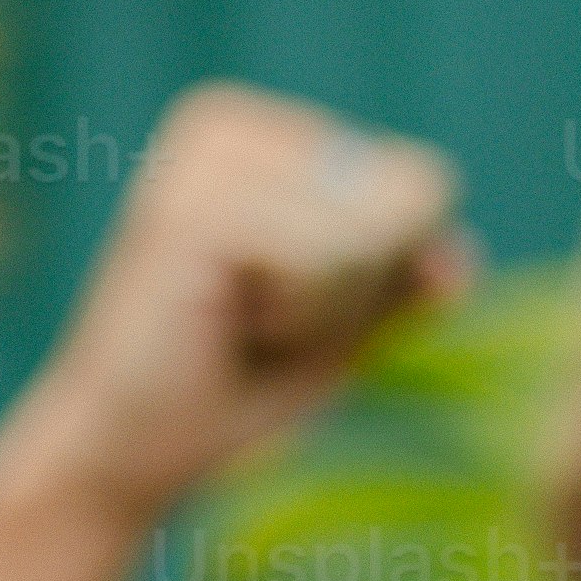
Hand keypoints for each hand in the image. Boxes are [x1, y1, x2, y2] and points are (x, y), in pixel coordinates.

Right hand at [0, 81, 473, 538]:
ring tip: (235, 325)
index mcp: (266, 135)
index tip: (287, 308)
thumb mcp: (345, 326)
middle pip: (409, 196)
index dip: (382, 276)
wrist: (123, 457)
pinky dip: (297, 317)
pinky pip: (327, 258)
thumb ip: (406, 277)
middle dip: (358, 290)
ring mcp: (208, 157)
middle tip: (258, 323)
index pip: (422, 183)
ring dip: (323, 311)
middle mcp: (232, 124)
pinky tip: (219, 326)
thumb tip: (457, 260)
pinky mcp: (193, 208)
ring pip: (373, 230)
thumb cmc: (228, 390)